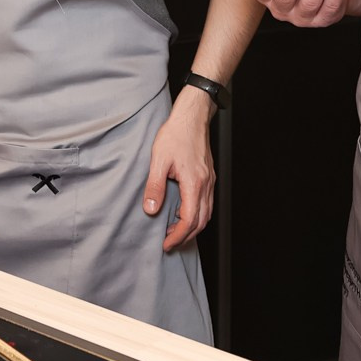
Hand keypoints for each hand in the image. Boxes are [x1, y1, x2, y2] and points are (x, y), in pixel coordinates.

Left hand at [143, 93, 215, 250]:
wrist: (192, 117)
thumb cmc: (176, 134)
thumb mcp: (159, 160)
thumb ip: (155, 186)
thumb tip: (150, 209)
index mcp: (194, 184)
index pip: (189, 220)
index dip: (177, 236)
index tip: (166, 244)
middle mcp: (205, 185)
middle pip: (200, 222)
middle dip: (185, 237)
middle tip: (170, 243)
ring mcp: (209, 181)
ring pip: (206, 214)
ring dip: (192, 227)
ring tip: (175, 231)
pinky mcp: (208, 177)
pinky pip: (206, 203)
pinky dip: (196, 214)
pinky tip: (183, 212)